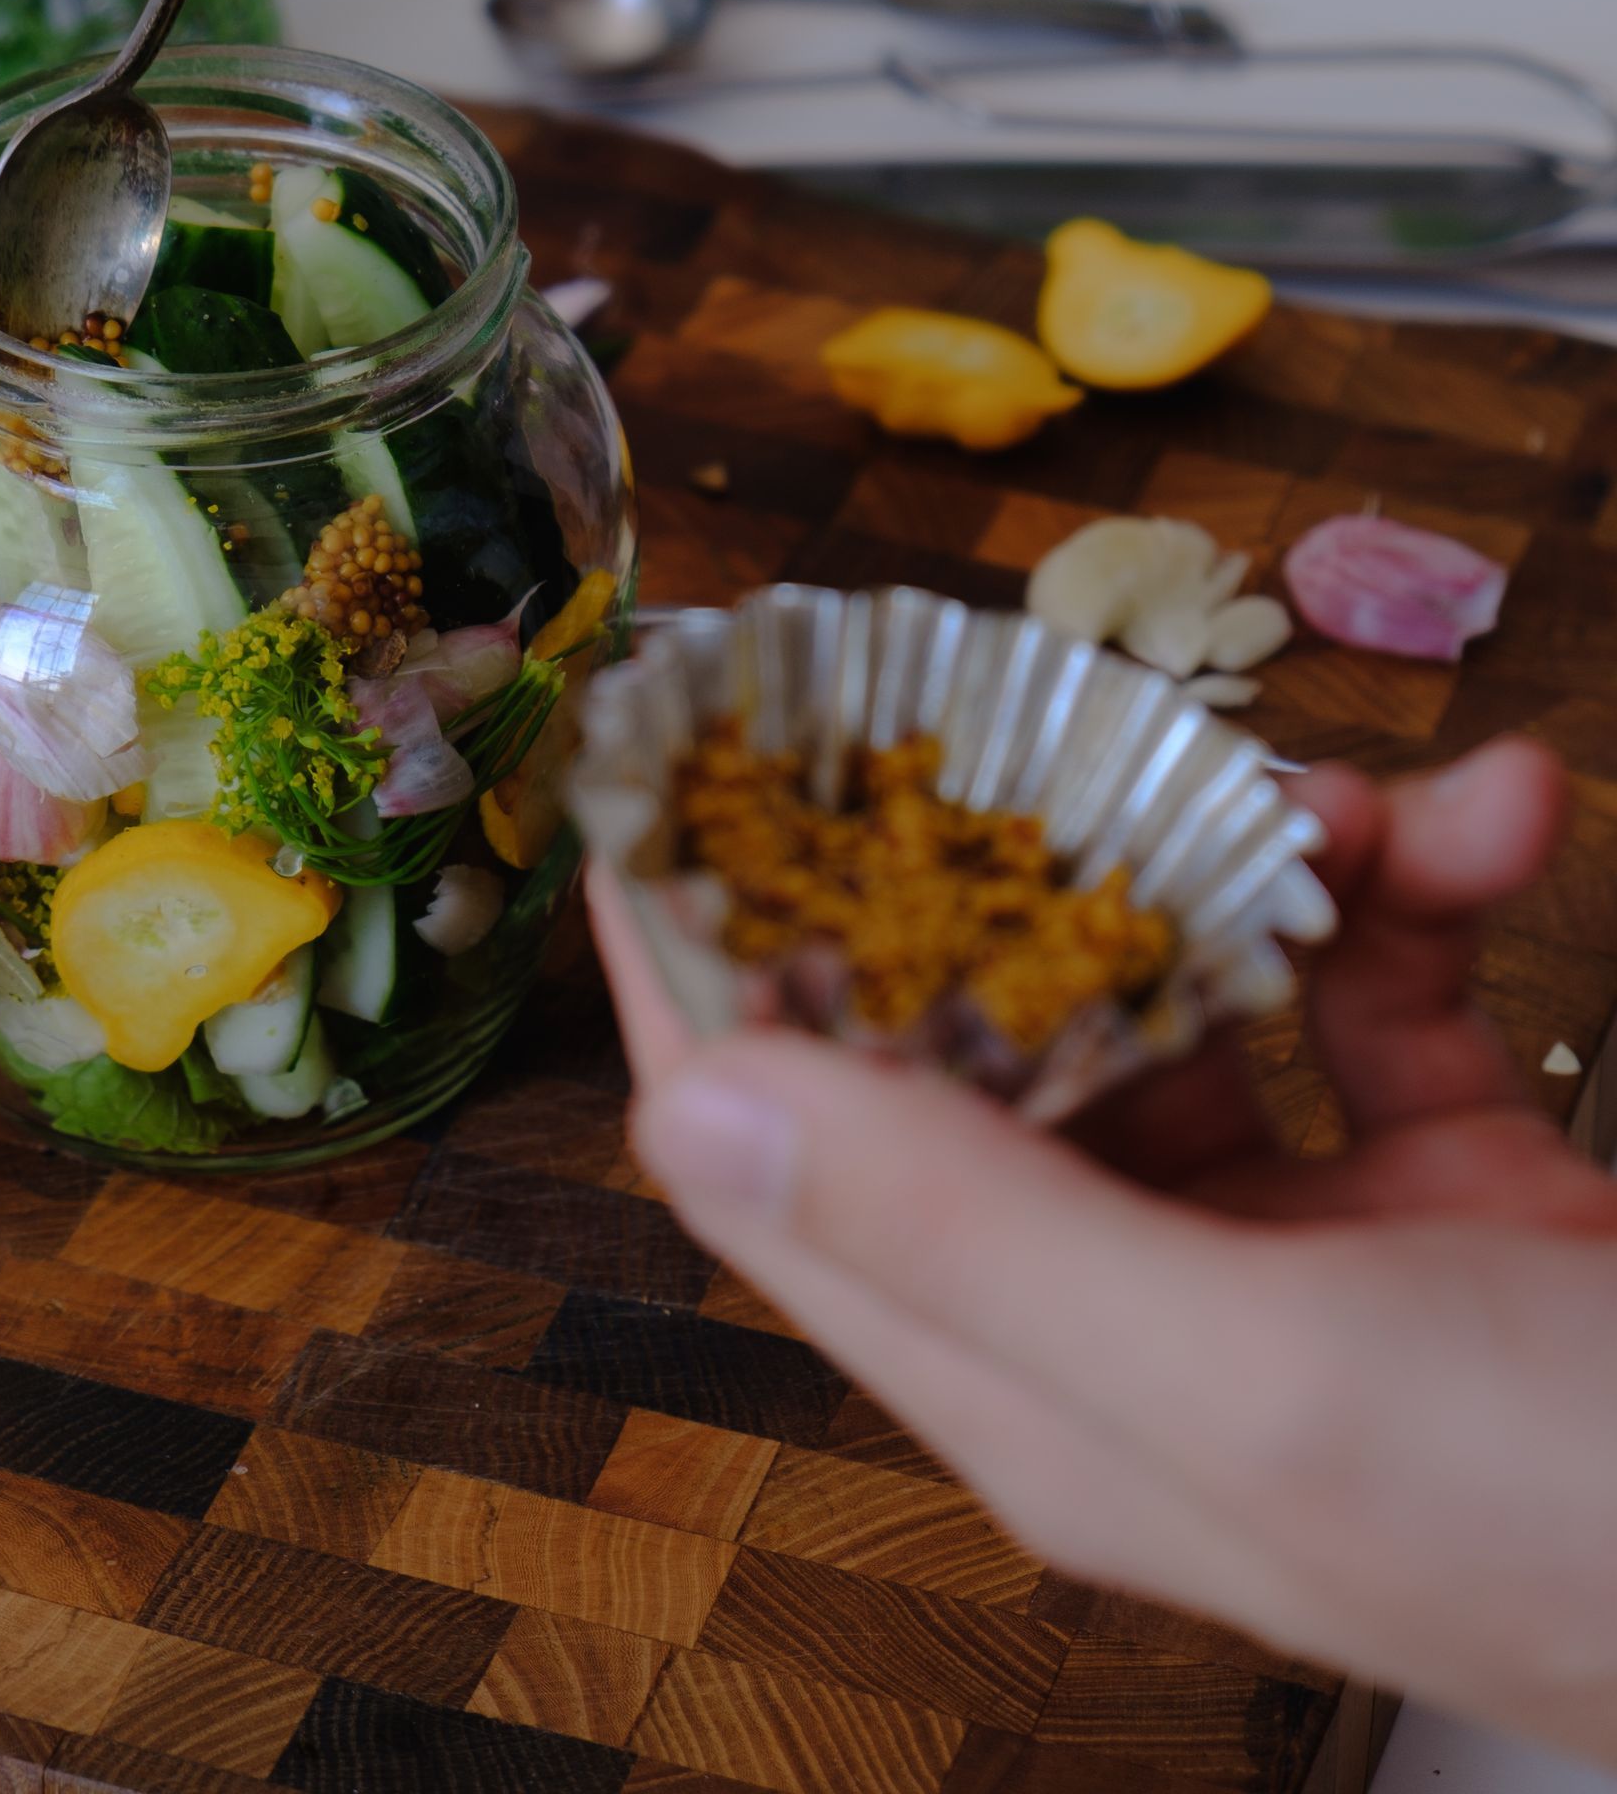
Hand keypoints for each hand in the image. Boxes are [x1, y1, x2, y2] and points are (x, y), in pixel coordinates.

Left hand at [593, 738, 1616, 1761]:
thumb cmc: (1585, 1510)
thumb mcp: (1257, 1368)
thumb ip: (972, 1229)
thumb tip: (688, 1104)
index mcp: (1034, 1376)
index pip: (782, 1154)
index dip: (704, 960)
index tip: (672, 767)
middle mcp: (1133, 1303)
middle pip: (979, 1032)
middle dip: (1001, 852)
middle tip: (1005, 688)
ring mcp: (1294, 1240)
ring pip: (1184, 973)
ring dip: (1263, 848)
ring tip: (1377, 795)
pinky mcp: (1438, 1184)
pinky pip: (1378, 982)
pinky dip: (1427, 884)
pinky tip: (1509, 822)